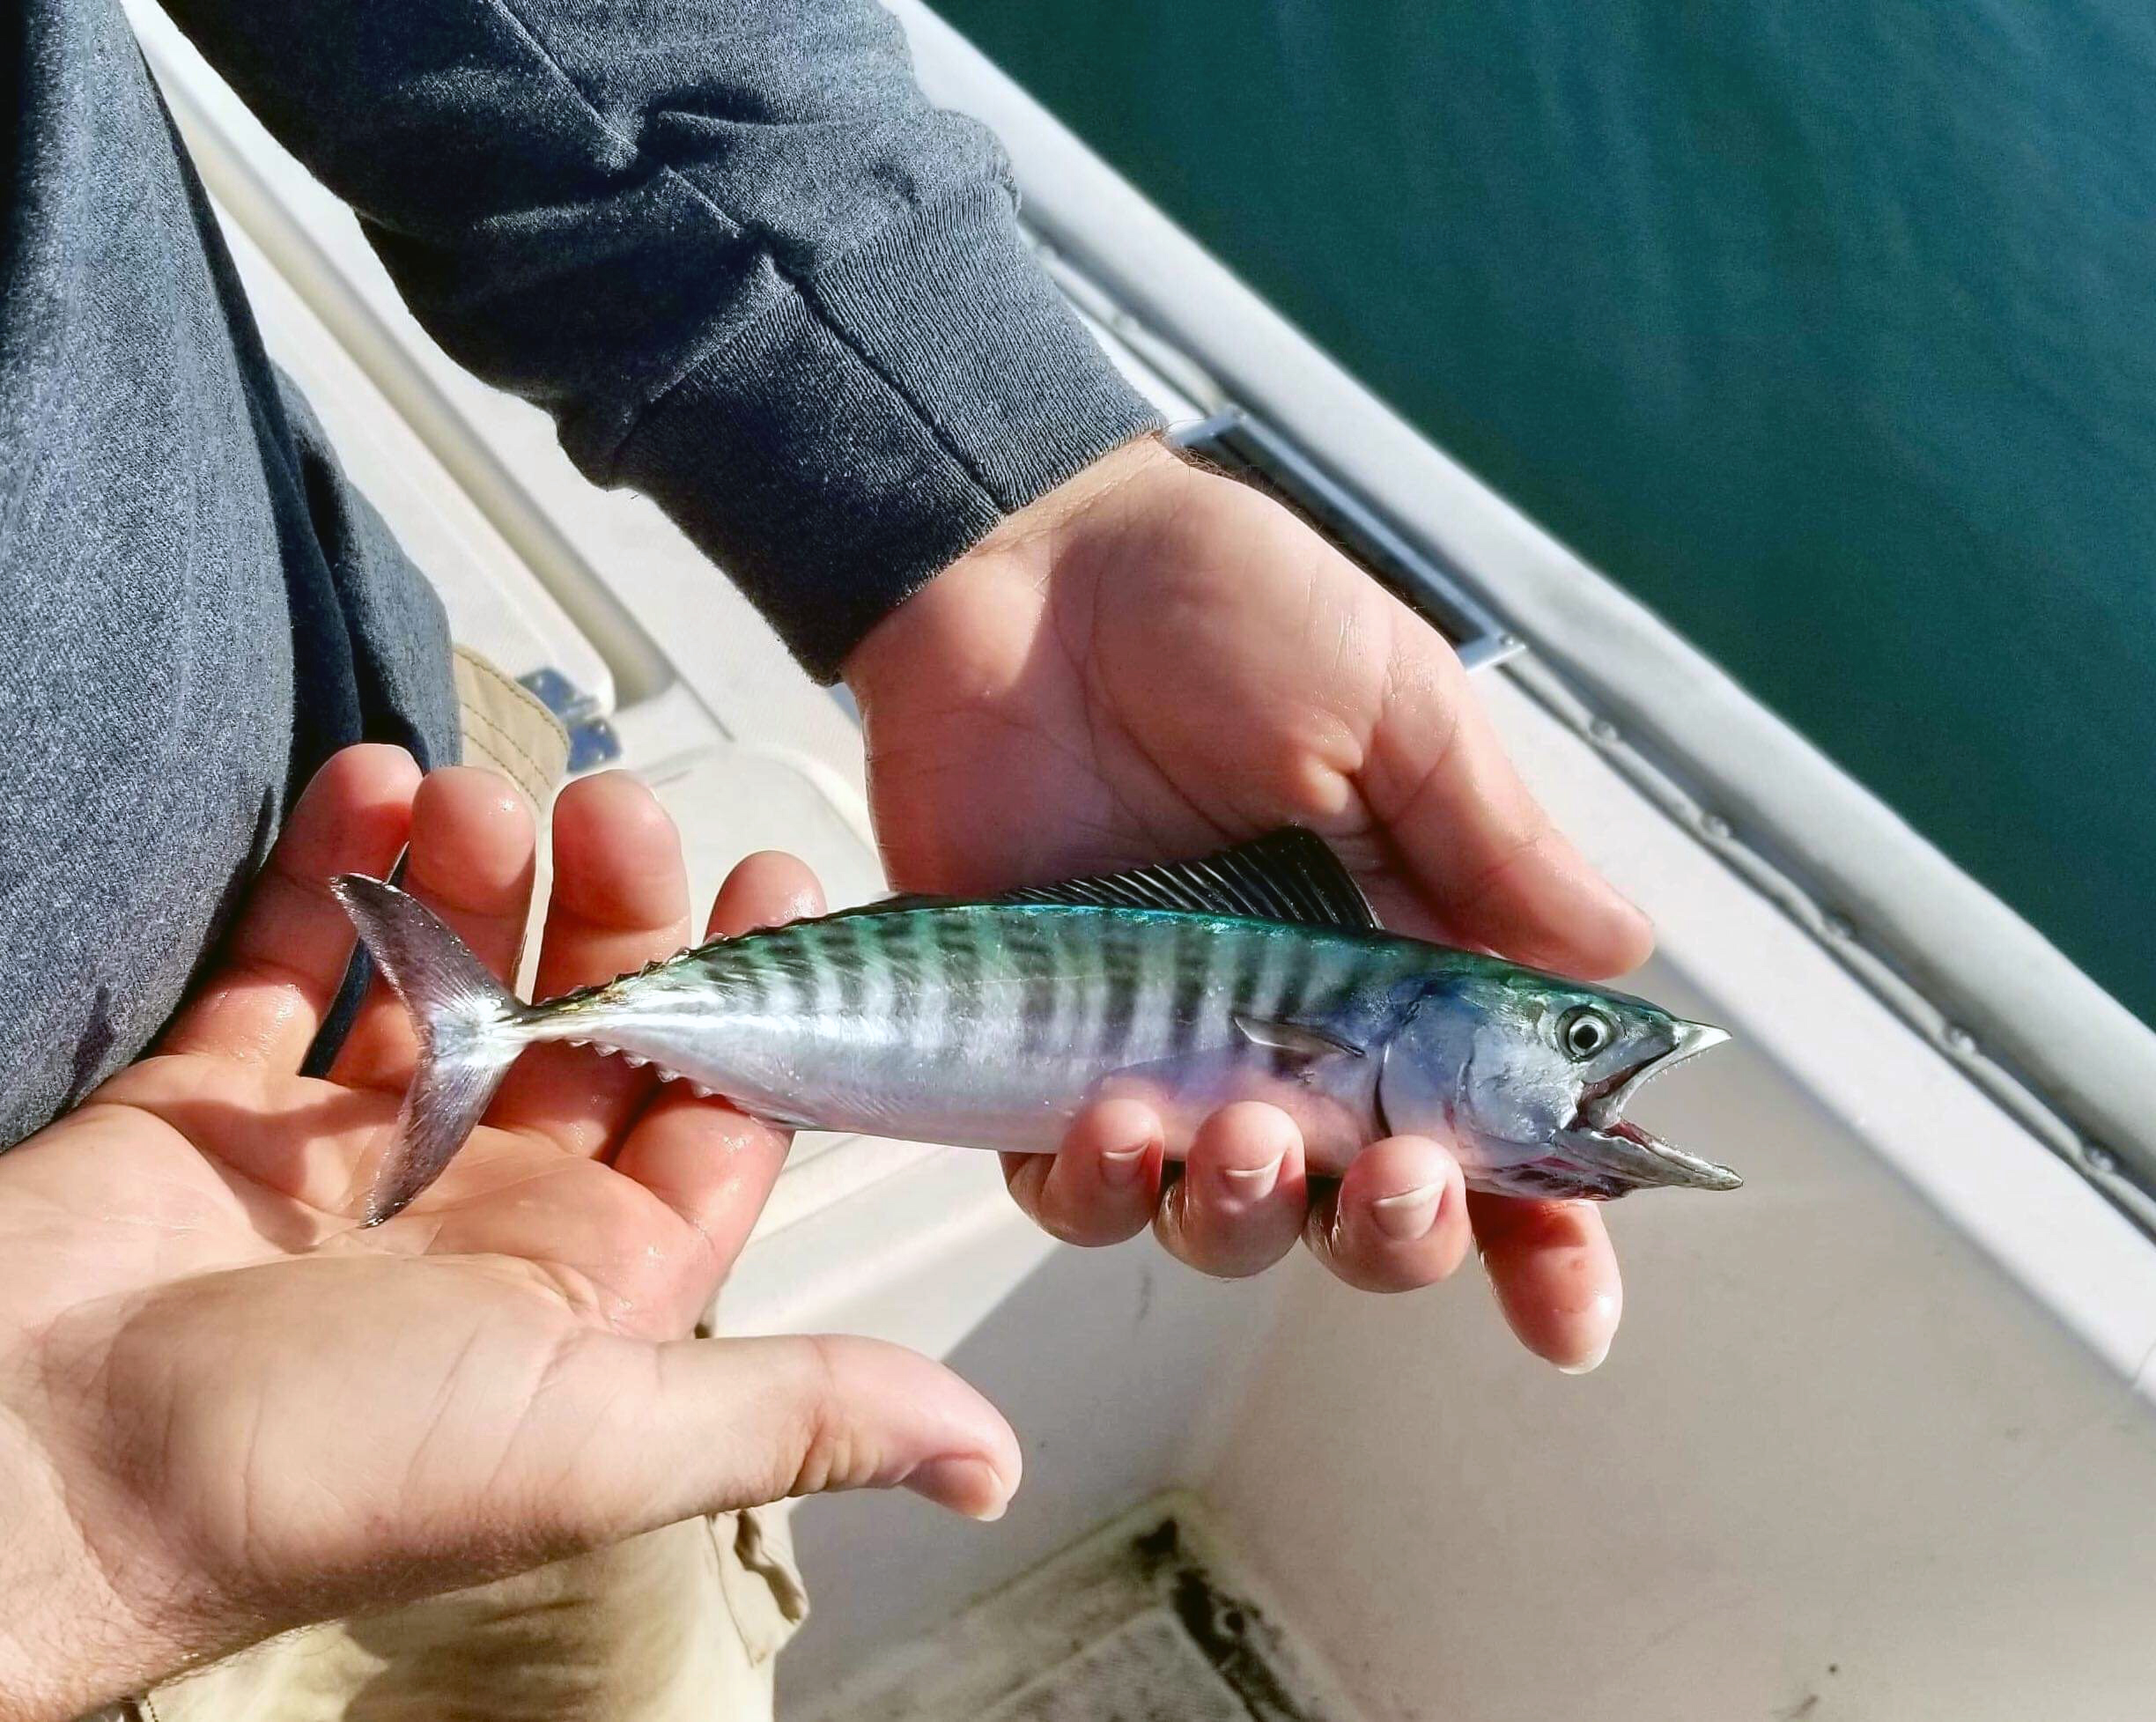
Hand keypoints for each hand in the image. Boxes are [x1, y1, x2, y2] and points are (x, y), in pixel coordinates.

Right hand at [0, 747, 1015, 1720]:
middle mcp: (483, 1215)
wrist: (28, 1476)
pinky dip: (333, 871)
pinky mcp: (215, 1109)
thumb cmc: (319, 1479)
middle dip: (615, 914)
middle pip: (585, 1024)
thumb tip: (989, 1460)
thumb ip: (800, 1414)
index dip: (759, 1002)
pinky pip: (294, 962)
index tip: (777, 879)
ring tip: (485, 798)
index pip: (716, 1115)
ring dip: (477, 880)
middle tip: (616, 809)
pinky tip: (371, 791)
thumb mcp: (599, 1440)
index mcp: (593, 1282)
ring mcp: (347, 1155)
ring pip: (449, 980)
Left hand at [845, 439, 1652, 1370]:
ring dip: (1252, 1217)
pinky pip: (1073, 1188)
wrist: (1024, 561)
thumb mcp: (1390, 706)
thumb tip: (1619, 964)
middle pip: (1373, 1213)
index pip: (1498, 1135)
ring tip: (1245, 1136)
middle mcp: (1300, 1032)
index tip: (1571, 1313)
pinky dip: (1102, 1192)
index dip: (1545, 1238)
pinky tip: (1115, 1127)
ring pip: (1229, 1224)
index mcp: (1410, 959)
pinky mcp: (1043, 1054)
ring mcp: (1171, 1053)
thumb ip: (1493, 846)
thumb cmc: (1220, 608)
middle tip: (1401, 1176)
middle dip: (1403, 1235)